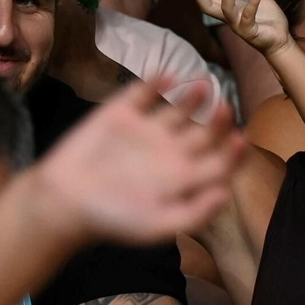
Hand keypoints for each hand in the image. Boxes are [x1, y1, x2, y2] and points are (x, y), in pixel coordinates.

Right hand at [29, 81, 243, 246]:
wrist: (64, 201)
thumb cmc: (113, 220)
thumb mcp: (158, 226)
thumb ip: (195, 213)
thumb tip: (227, 194)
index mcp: (185, 178)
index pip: (221, 161)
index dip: (234, 152)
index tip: (240, 139)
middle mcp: (172, 151)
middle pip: (207, 132)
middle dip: (219, 121)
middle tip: (224, 109)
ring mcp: (149, 130)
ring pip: (181, 108)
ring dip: (194, 97)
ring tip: (204, 87)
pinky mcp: (123, 113)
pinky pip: (145, 92)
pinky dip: (157, 81)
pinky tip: (168, 78)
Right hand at [191, 0, 292, 56]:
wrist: (281, 41)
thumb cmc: (270, 22)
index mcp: (232, 11)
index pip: (210, 2)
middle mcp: (231, 19)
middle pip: (209, 8)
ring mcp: (239, 26)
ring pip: (227, 10)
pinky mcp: (251, 32)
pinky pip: (247, 18)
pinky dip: (251, 5)